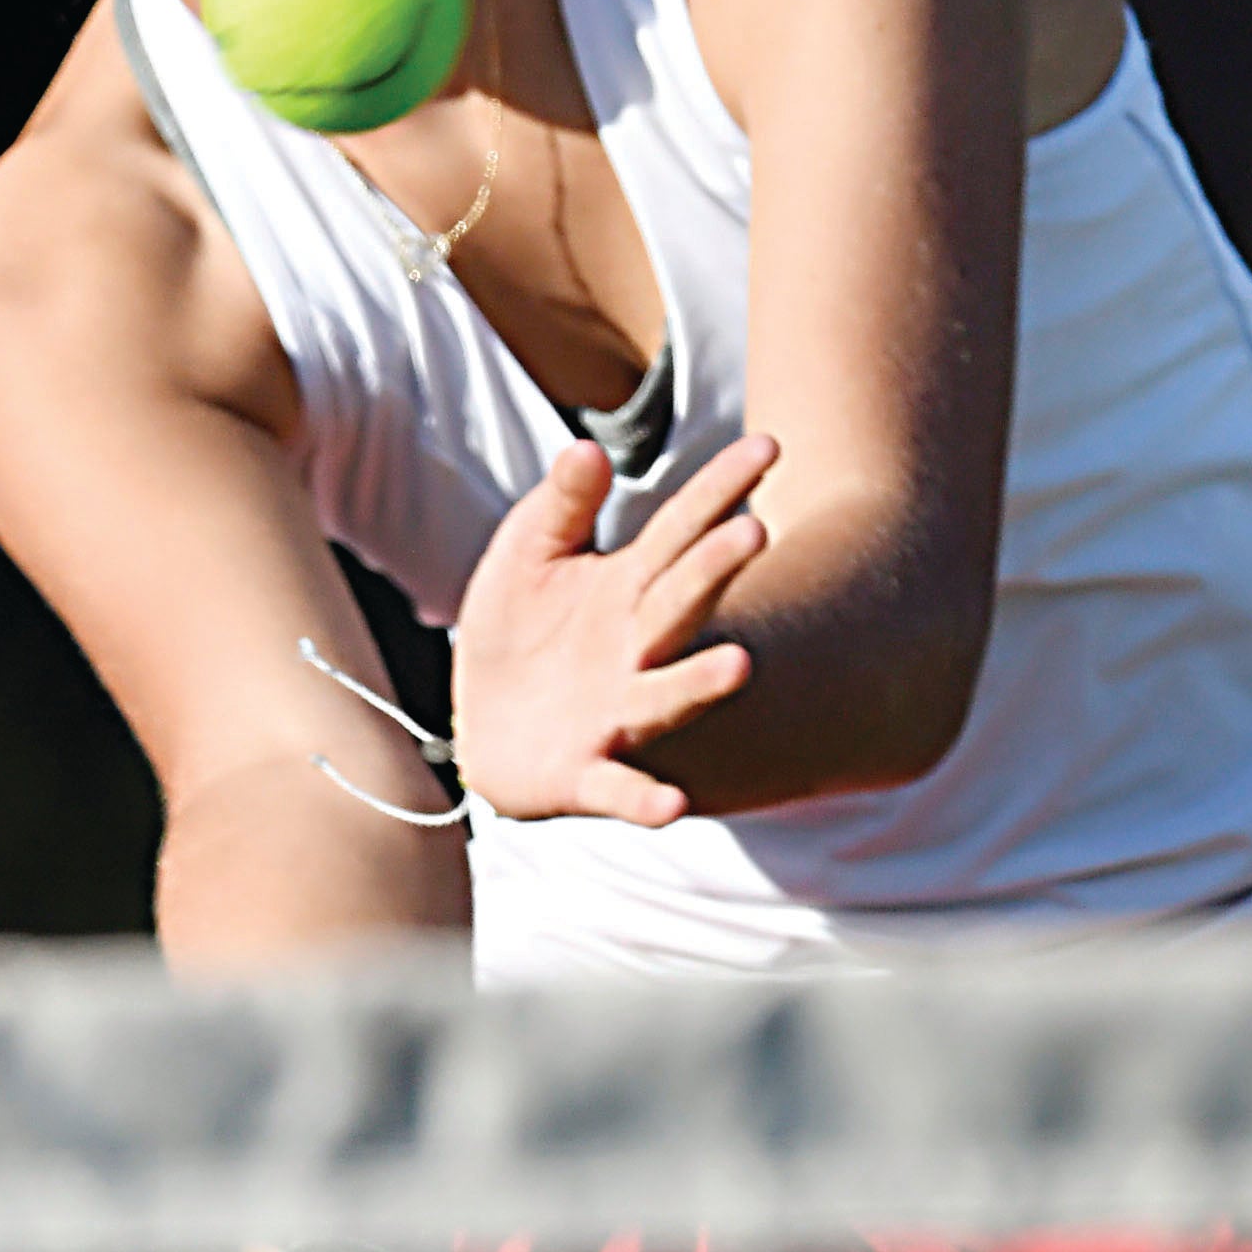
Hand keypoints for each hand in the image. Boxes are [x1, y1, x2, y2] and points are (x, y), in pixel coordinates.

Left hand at [450, 433, 772, 826]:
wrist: (482, 727)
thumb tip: (588, 446)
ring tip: (740, 665)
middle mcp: (635, 649)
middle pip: (679, 603)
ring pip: (666, 694)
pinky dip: (646, 799)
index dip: (721, 487)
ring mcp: (615, 711)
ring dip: (701, 683)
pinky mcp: (582, 772)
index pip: (680, 528)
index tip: (769, 444)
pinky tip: (674, 807)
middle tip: (755, 531)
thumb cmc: (516, 628)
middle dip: (715, 571)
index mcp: (626, 588)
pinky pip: (620, 787)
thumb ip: (561, 504)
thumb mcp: (528, 553)